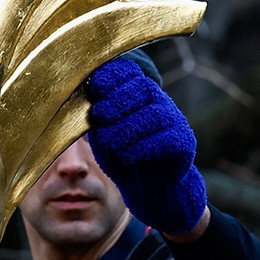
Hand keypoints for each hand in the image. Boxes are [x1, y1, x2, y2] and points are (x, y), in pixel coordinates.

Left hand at [85, 57, 207, 236]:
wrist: (147, 187)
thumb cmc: (120, 153)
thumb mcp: (101, 130)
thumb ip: (95, 114)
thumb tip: (75, 96)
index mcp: (138, 92)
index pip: (129, 72)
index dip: (112, 75)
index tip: (94, 86)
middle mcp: (160, 101)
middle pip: (143, 88)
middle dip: (118, 100)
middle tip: (99, 115)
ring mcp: (175, 121)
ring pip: (155, 114)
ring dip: (127, 127)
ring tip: (109, 141)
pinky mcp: (184, 143)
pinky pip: (167, 139)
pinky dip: (143, 147)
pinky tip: (126, 155)